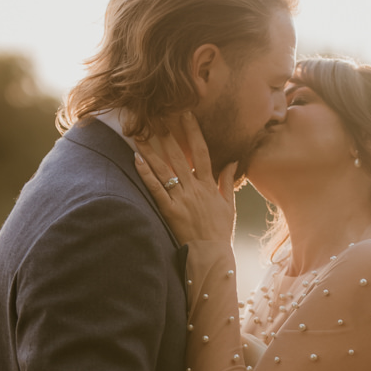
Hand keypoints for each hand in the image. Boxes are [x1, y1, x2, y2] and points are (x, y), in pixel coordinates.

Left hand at [134, 113, 236, 244]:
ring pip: (164, 170)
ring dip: (150, 151)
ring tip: (138, 134)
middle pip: (179, 156)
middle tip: (157, 115)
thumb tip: (233, 161)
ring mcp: (181, 199)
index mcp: (209, 185)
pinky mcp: (169, 211)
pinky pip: (156, 189)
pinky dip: (146, 174)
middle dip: (168, 134)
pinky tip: (136, 160)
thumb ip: (228, 181)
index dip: (193, 131)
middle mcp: (194, 188)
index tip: (186, 114)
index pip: (202, 152)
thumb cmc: (220, 232)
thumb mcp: (229, 205)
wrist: (212, 256)